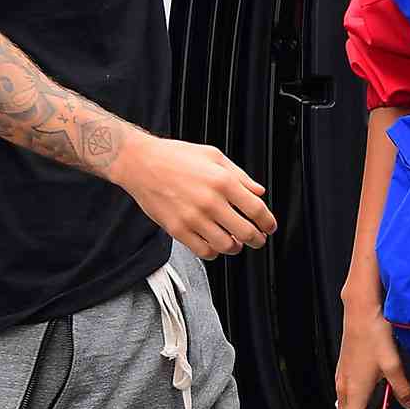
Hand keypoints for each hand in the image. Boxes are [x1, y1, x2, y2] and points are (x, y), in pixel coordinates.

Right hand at [118, 134, 275, 260]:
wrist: (140, 163)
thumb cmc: (176, 156)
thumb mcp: (213, 156)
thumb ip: (240, 176)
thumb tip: (259, 192)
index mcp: (223, 181)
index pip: (257, 210)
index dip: (268, 222)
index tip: (269, 227)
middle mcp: (210, 202)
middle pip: (246, 232)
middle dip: (257, 239)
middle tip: (258, 239)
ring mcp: (193, 218)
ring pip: (227, 246)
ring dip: (236, 247)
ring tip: (235, 242)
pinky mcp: (178, 230)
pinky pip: (204, 251)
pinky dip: (214, 252)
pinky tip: (214, 244)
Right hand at [334, 299, 409, 408]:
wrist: (360, 310)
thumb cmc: (374, 333)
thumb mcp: (394, 363)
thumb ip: (402, 388)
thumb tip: (409, 405)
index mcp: (355, 391)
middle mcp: (344, 388)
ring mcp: (342, 380)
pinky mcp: (344, 373)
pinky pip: (347, 402)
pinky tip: (373, 405)